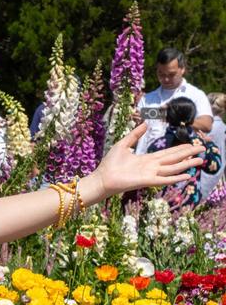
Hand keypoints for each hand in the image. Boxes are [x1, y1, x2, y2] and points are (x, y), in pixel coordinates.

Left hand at [87, 122, 202, 199]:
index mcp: (147, 159)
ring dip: (187, 164)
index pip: (167, 153)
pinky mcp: (147, 181)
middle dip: (188, 154)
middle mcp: (151, 167)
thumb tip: (145, 123)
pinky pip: (164, 179)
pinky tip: (187, 175)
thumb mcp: (123, 144)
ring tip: (200, 160)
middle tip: (203, 149)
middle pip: (174, 159)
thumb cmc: (109, 164)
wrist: (101, 178)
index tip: (191, 145)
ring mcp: (150, 174)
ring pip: (173, 168)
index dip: (180, 149)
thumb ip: (135, 135)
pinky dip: (176, 177)